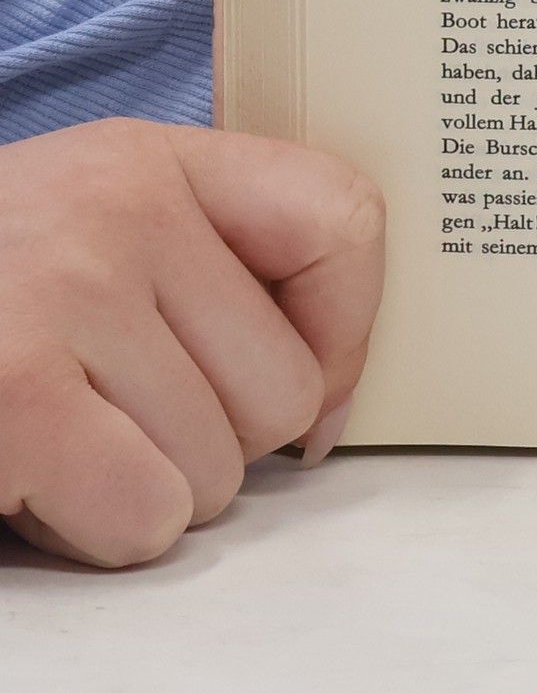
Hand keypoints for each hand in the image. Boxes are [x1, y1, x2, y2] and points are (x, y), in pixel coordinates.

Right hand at [0, 120, 385, 566]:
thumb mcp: (86, 238)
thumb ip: (208, 276)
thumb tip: (330, 410)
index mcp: (146, 160)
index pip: (342, 218)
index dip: (347, 328)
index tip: (304, 387)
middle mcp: (112, 209)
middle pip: (284, 391)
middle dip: (206, 439)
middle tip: (104, 413)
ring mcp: (56, 297)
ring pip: (218, 474)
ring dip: (140, 492)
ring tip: (50, 438)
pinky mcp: (11, 398)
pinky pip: (144, 516)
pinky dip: (88, 531)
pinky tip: (21, 476)